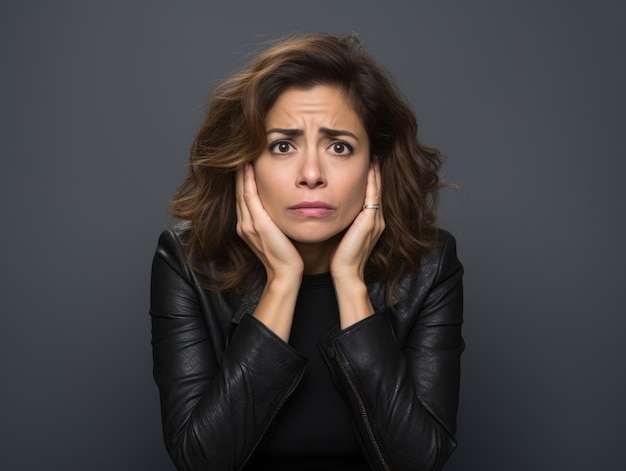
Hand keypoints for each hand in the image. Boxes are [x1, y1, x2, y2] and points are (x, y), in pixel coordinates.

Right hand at [236, 163, 303, 280]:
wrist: (286, 274)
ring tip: (240, 154)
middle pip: (237, 191)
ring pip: (240, 191)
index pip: (242, 196)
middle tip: (237, 152)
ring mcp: (248, 224)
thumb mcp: (278, 234)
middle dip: (236, 172)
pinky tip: (247, 167)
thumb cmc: (287, 256)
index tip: (243, 161)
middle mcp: (244, 224)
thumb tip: (283, 206)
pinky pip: (249, 197)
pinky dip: (246, 181)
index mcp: (247, 226)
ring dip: (239, 172)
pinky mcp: (257, 224)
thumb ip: (274, 220)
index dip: (241, 179)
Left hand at [330, 163, 384, 328]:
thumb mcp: (341, 233)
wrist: (345, 275)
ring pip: (377, 189)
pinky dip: (372, 181)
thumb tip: (327, 206)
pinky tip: (370, 168)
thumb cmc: (339, 257)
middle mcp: (376, 219)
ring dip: (375, 172)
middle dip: (375, 170)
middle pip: (377, 188)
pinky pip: (373, 196)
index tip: (365, 161)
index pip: (371, 193)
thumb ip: (341, 220)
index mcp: (369, 221)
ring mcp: (375, 220)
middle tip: (372, 151)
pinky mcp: (370, 222)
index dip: (369, 177)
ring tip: (372, 154)